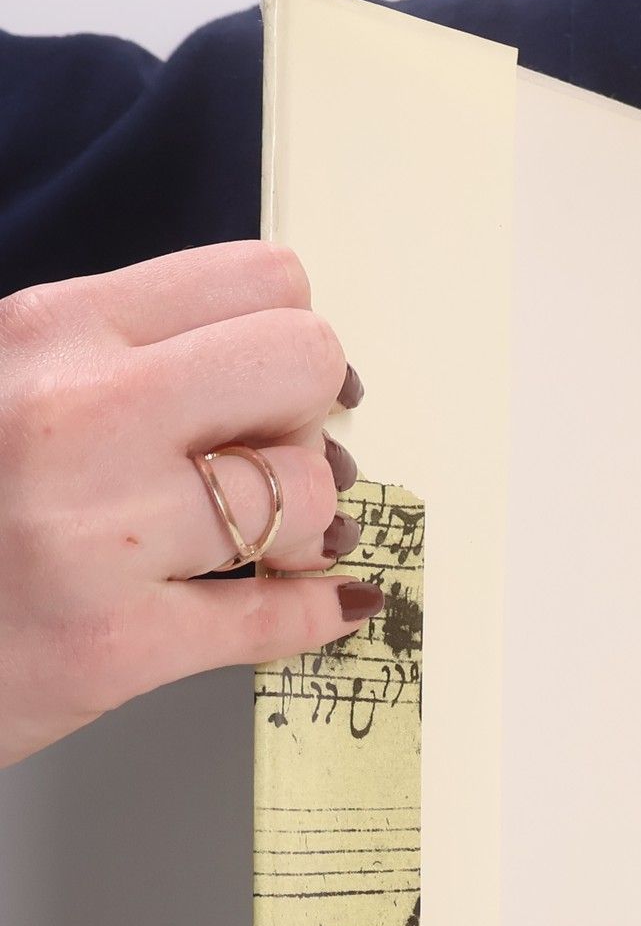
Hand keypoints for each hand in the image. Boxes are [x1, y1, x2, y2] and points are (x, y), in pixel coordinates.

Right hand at [0, 242, 379, 767]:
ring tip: (266, 542)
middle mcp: (73, 416)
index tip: (276, 388)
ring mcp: (94, 533)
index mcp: (49, 331)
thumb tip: (296, 369)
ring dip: (306, 524)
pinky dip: (317, 611)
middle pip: (306, 363)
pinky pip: (279, 617)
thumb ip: (126, 358)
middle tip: (269, 460)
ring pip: (306, 492)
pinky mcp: (112, 644)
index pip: (263, 282)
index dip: (288, 340)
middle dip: (308, 417)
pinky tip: (324, 602)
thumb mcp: (9, 380)